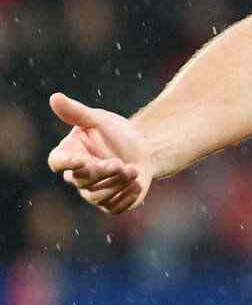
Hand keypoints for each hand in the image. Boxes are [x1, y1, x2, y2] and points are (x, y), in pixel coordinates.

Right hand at [46, 93, 155, 214]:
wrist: (143, 148)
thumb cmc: (114, 132)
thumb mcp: (97, 119)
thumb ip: (76, 112)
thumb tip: (54, 97)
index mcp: (69, 155)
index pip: (57, 162)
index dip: (67, 163)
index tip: (81, 160)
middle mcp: (77, 177)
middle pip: (81, 181)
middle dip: (101, 173)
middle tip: (119, 163)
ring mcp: (93, 192)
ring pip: (98, 196)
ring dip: (117, 184)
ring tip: (133, 170)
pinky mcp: (111, 203)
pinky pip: (115, 207)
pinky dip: (127, 197)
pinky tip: (138, 184)